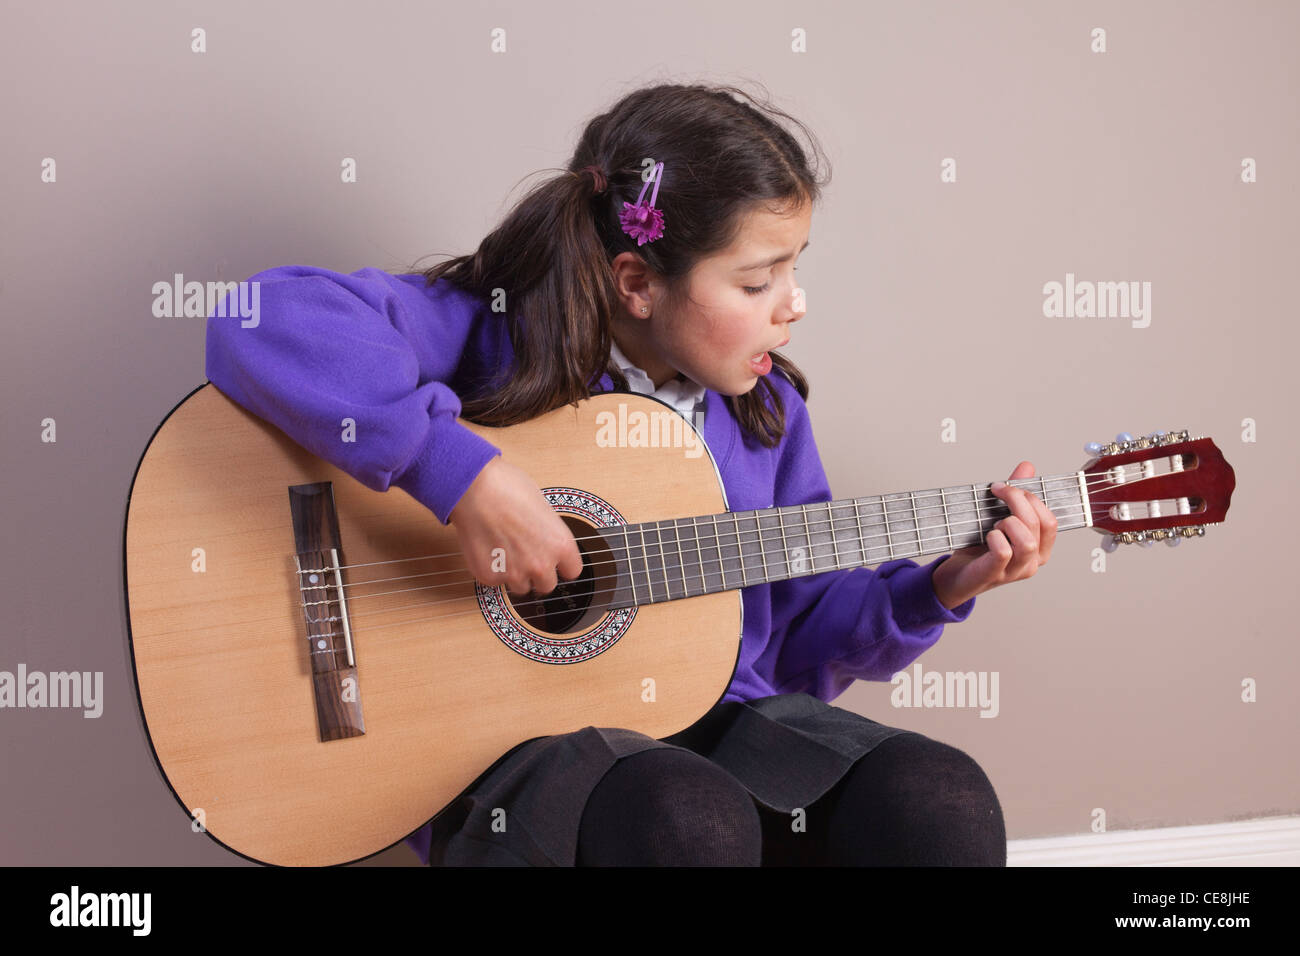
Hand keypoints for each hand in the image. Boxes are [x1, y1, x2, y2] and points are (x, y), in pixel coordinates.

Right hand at [447, 456, 583, 595]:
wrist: (475, 488)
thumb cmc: (508, 487)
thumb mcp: (542, 508)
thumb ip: (547, 533)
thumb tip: (543, 542)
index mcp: (561, 544)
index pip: (572, 571)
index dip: (561, 565)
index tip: (554, 561)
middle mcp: (541, 564)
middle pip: (547, 585)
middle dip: (537, 574)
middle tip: (524, 555)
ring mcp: (515, 573)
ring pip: (520, 587)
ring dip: (514, 574)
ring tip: (503, 549)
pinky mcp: (489, 576)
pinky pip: (494, 580)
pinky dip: (491, 569)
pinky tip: (487, 548)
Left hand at [930, 461, 1056, 609]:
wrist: (956, 575)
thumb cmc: (979, 548)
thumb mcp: (999, 517)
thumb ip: (1015, 495)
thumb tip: (1027, 467)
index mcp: (1040, 548)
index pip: (1051, 520)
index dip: (1031, 498)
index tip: (1007, 485)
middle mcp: (1033, 561)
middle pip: (1038, 524)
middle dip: (1017, 500)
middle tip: (997, 491)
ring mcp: (1015, 571)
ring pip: (1027, 541)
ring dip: (1008, 522)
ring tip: (994, 523)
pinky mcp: (995, 574)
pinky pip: (1003, 552)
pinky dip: (995, 538)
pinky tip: (987, 536)